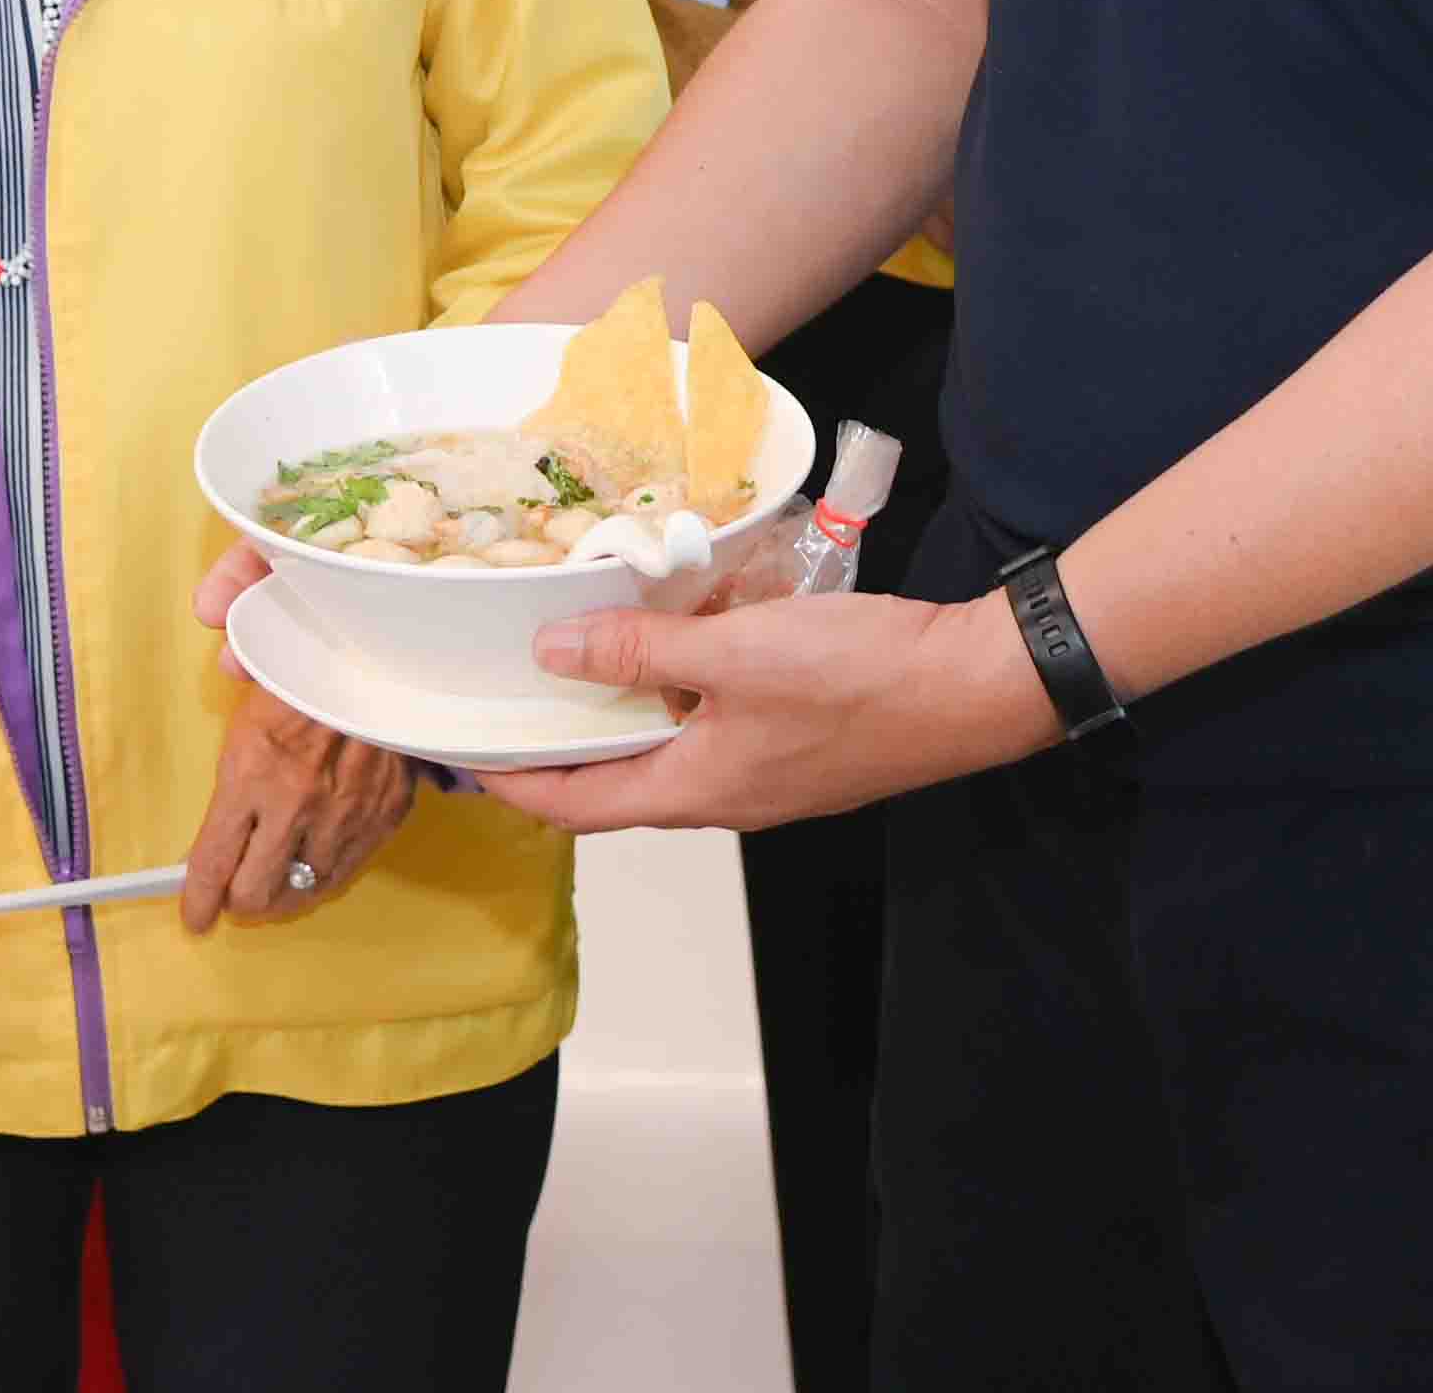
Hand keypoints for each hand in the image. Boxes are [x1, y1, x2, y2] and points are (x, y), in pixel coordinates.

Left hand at [181, 680, 413, 935]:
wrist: (403, 664)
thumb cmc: (326, 662)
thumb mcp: (267, 661)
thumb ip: (236, 669)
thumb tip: (219, 648)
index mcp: (252, 772)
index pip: (213, 862)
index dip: (198, 899)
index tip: (195, 914)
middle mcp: (295, 805)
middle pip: (255, 893)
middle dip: (238, 902)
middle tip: (232, 894)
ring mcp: (343, 817)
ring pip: (304, 890)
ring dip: (283, 893)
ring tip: (273, 883)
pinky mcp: (383, 817)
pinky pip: (346, 871)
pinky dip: (324, 876)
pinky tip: (313, 865)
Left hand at [475, 589, 1055, 839]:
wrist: (971, 689)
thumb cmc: (857, 679)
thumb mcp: (735, 652)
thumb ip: (642, 649)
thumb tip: (552, 650)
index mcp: (694, 792)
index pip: (573, 806)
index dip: (512, 781)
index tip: (461, 750)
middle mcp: (721, 798)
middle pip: (616, 778)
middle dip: (562, 736)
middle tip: (511, 685)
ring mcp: (762, 774)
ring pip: (668, 743)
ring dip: (626, 700)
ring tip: (586, 640)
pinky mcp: (795, 744)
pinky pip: (714, 721)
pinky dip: (683, 683)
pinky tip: (682, 627)